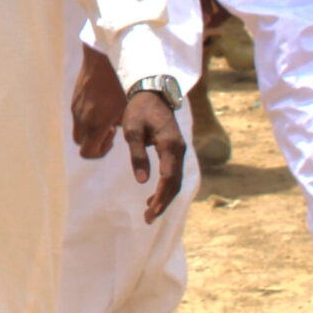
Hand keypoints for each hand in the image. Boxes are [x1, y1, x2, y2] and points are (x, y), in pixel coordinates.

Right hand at [69, 47, 122, 158]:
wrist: (105, 56)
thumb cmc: (122, 82)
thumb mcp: (129, 107)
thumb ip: (123, 125)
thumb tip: (125, 134)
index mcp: (96, 122)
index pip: (87, 152)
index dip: (100, 152)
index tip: (112, 139)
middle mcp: (82, 117)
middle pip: (80, 143)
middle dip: (94, 142)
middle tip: (110, 131)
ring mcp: (76, 107)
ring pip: (78, 128)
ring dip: (91, 129)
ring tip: (108, 115)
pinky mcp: (74, 97)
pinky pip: (77, 115)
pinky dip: (87, 117)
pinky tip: (102, 104)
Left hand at [124, 91, 187, 223]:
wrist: (153, 94)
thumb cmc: (139, 111)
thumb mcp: (132, 131)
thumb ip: (137, 155)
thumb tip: (141, 181)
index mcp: (170, 145)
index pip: (169, 178)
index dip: (161, 197)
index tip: (150, 212)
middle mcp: (179, 150)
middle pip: (175, 183)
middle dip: (163, 203)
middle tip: (148, 218)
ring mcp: (180, 150)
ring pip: (176, 180)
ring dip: (165, 197)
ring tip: (149, 212)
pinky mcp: (175, 150)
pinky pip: (174, 173)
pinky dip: (166, 187)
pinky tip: (154, 196)